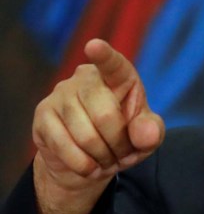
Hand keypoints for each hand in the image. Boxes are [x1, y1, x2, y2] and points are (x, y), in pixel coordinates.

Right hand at [31, 39, 164, 213]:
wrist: (89, 163)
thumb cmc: (124, 140)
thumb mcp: (145, 138)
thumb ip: (151, 132)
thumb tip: (145, 134)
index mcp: (118, 76)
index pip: (113, 64)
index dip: (104, 56)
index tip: (94, 46)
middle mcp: (86, 78)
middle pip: (105, 116)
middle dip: (119, 144)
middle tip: (122, 154)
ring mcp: (60, 94)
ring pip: (85, 135)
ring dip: (102, 157)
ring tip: (107, 159)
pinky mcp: (42, 115)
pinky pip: (64, 146)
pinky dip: (83, 165)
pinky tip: (90, 167)